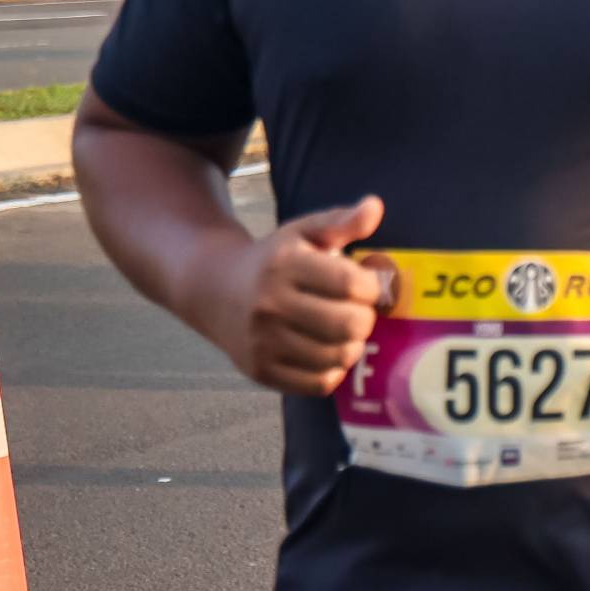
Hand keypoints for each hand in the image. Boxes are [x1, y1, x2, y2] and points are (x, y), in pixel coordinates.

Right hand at [195, 196, 384, 395]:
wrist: (214, 289)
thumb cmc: (273, 260)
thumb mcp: (303, 232)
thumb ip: (342, 220)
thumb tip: (375, 206)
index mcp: (284, 265)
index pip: (351, 284)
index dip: (372, 287)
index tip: (366, 286)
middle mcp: (270, 304)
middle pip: (349, 325)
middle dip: (365, 318)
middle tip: (357, 311)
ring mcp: (262, 341)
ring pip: (338, 357)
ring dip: (352, 345)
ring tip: (343, 331)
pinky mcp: (260, 370)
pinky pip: (319, 383)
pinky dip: (333, 370)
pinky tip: (327, 352)